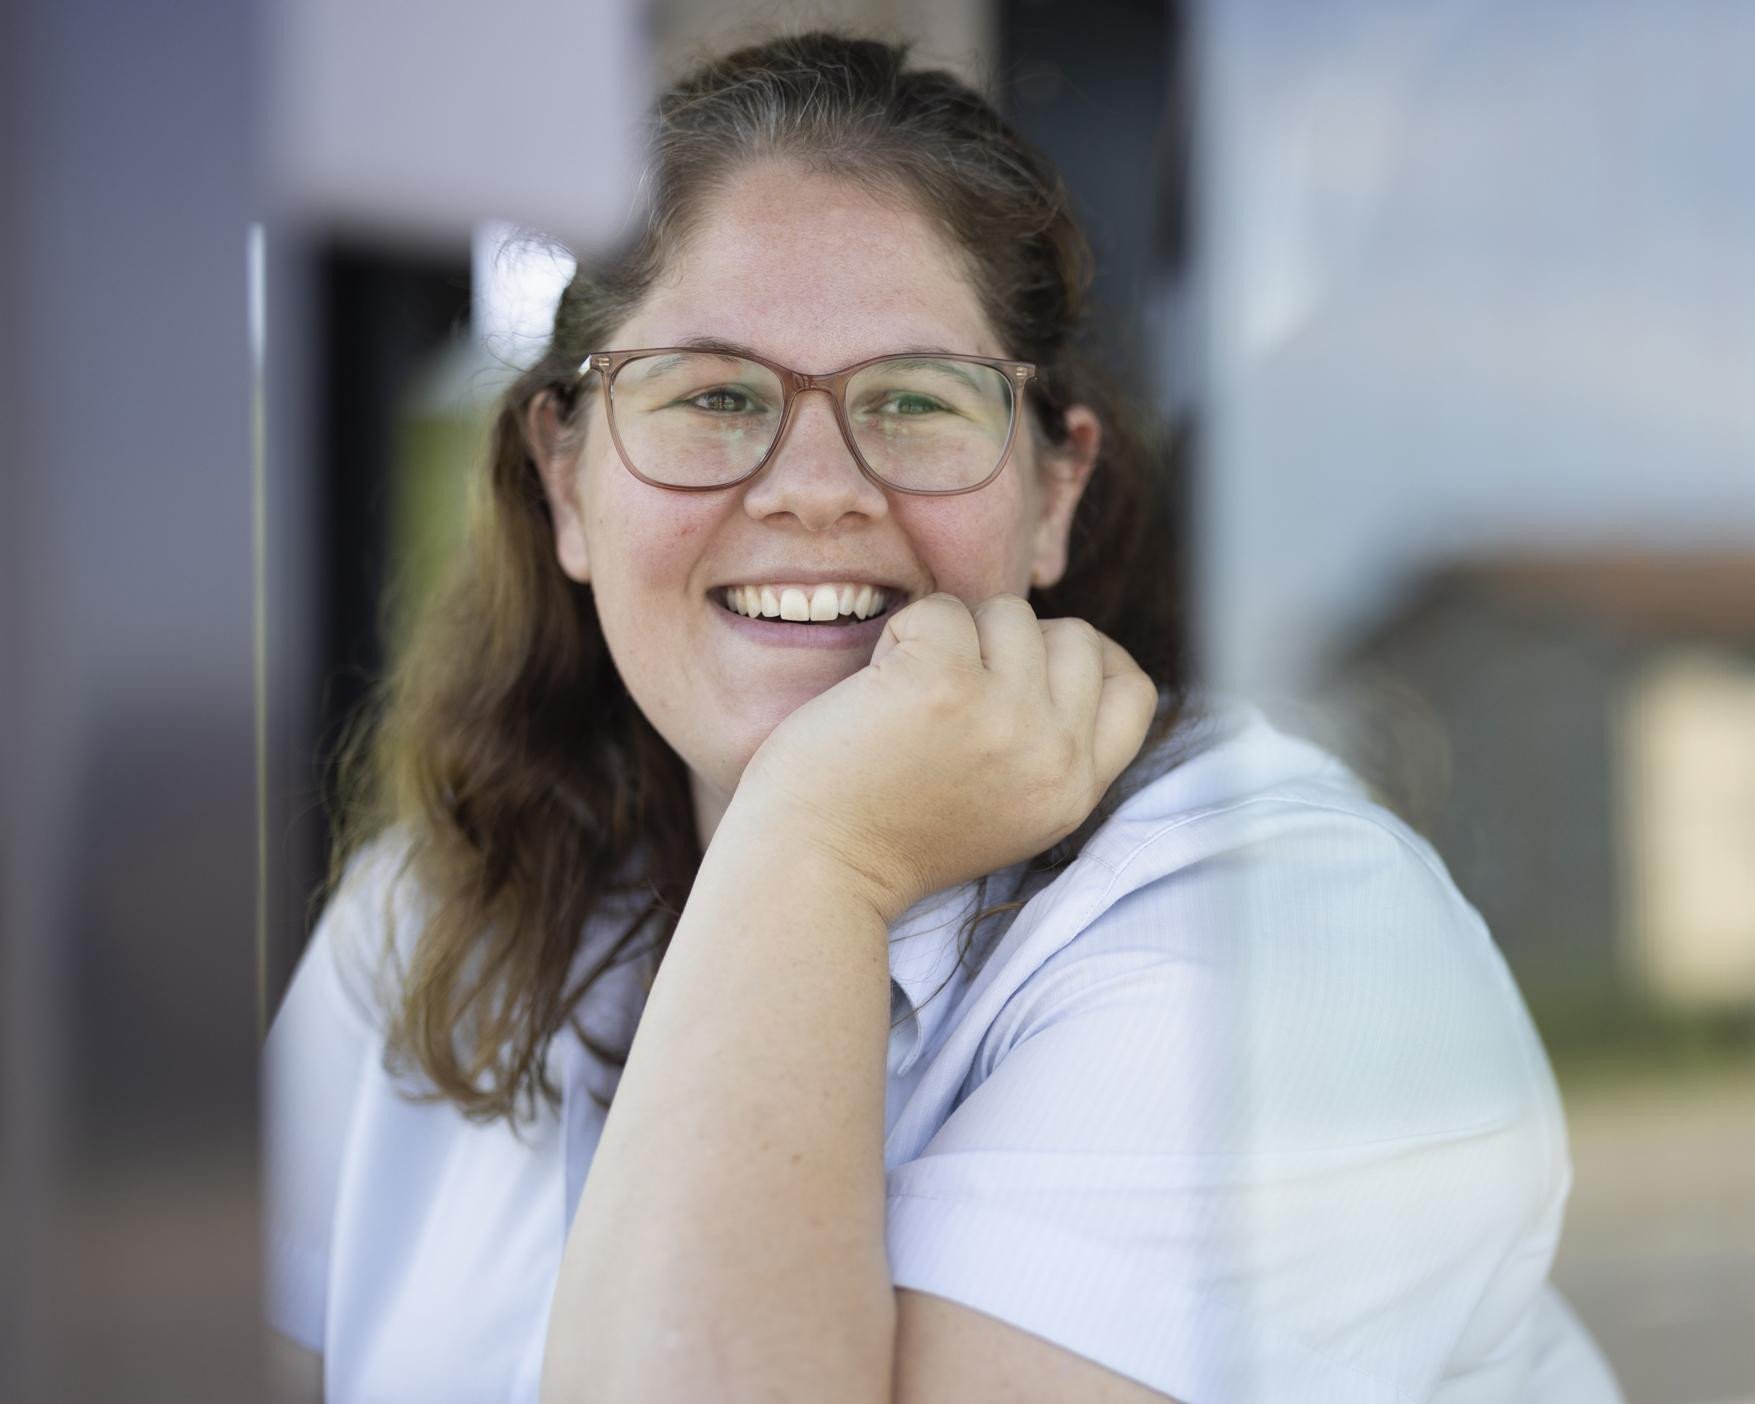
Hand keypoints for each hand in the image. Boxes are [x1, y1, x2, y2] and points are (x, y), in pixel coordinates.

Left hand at [730, 592, 1159, 922]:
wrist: (813, 871)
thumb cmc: (889, 832)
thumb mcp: (1006, 809)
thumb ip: (1048, 748)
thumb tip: (1067, 649)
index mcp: (1074, 792)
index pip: (1133, 691)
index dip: (1092, 657)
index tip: (1033, 663)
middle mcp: (1054, 755)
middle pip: (1074, 636)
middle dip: (1010, 643)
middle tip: (950, 691)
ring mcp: (1005, 717)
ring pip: (1009, 613)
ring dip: (953, 636)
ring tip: (908, 696)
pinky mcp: (945, 684)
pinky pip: (939, 610)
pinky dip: (900, 634)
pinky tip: (874, 690)